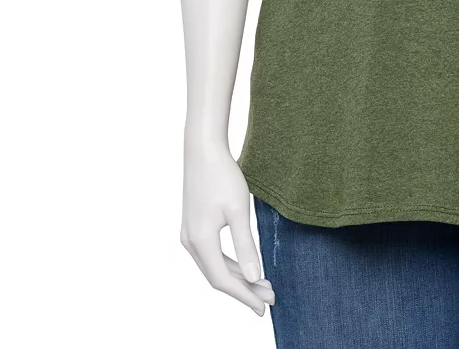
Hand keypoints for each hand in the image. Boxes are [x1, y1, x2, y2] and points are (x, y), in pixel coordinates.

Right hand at [180, 141, 274, 314]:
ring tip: (263, 284)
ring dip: (238, 277)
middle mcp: (190, 243)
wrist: (203, 150)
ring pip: (214, 267)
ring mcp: (189, 235)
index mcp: (201, 241)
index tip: (265, 306)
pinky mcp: (193, 227)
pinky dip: (229, 263)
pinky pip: (211, 255)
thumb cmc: (223, 177)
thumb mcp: (239, 211)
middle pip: (218, 277)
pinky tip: (246, 266)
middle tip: (270, 298)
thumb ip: (246, 246)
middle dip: (244, 289)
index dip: (244, 296)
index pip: (223, 280)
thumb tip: (254, 277)